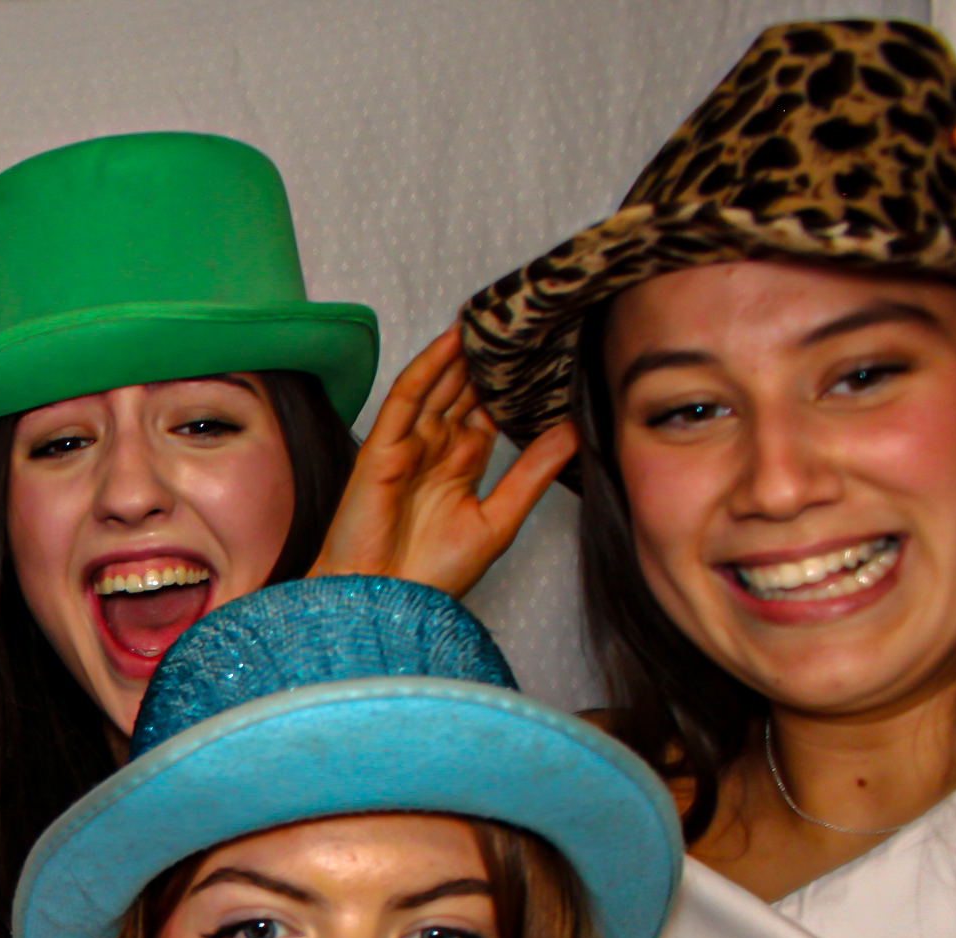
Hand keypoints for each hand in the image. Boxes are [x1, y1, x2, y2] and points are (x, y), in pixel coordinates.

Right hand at [312, 325, 574, 596]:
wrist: (384, 603)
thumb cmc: (433, 576)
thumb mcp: (500, 520)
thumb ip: (533, 473)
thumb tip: (573, 430)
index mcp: (461, 468)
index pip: (487, 413)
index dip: (510, 385)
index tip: (543, 355)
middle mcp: (435, 451)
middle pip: (462, 392)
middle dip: (485, 360)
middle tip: (518, 323)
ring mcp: (408, 446)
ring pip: (437, 386)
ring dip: (458, 353)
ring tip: (488, 318)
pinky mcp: (383, 447)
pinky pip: (406, 398)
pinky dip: (427, 367)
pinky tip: (450, 341)